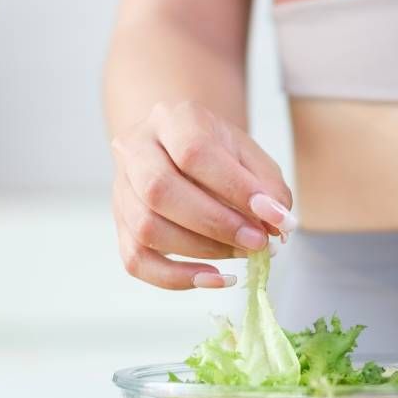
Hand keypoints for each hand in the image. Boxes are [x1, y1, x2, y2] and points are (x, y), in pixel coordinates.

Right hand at [111, 100, 293, 289]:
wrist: (180, 151)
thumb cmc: (219, 155)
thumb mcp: (250, 156)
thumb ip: (268, 187)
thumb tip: (277, 226)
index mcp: (172, 119)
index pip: (194, 151)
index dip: (235, 188)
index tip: (273, 215)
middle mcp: (135, 149)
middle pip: (159, 190)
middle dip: (216, 224)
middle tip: (257, 243)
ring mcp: (121, 189)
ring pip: (147, 228)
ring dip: (201, 250)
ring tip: (242, 253)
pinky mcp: (120, 225)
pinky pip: (136, 261)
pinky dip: (177, 278)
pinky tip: (214, 278)